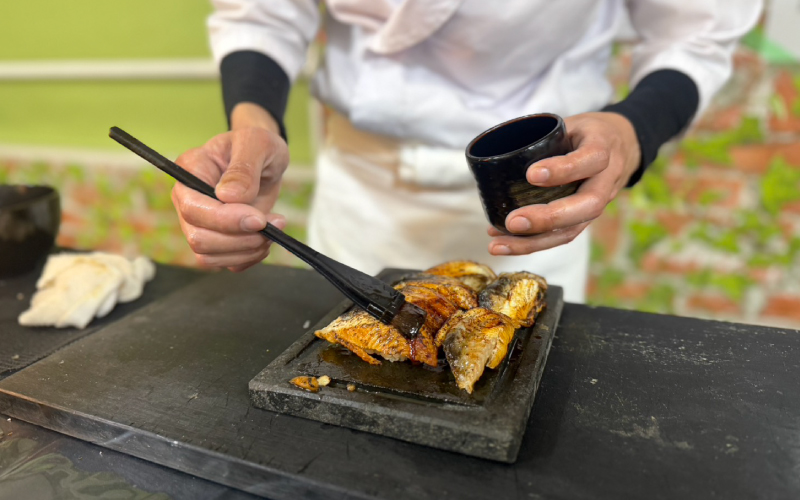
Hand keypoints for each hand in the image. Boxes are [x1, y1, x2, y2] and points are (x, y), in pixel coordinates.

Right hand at [171, 103, 289, 271]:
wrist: (265, 160)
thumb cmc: (258, 146)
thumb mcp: (257, 143)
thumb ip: (243, 167)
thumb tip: (228, 196)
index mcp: (190, 171)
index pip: (193, 208)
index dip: (225, 220)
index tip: (259, 219)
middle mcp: (187, 200)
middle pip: (199, 238)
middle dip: (240, 238)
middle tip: (275, 224)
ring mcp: (199, 223)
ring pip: (209, 256)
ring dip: (247, 250)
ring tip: (274, 230)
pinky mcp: (217, 240)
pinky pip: (226, 263)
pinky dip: (250, 257)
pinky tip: (267, 240)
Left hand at [487, 112, 640, 255]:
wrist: (621, 145)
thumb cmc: (586, 134)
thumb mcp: (572, 123)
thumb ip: (544, 139)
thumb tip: (497, 157)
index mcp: (603, 148)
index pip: (591, 159)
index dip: (564, 169)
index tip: (532, 174)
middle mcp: (605, 181)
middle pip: (587, 205)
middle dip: (549, 218)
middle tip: (514, 221)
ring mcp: (597, 203)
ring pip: (573, 229)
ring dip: (533, 242)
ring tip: (499, 244)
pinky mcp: (584, 218)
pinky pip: (562, 235)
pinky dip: (531, 243)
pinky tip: (504, 243)